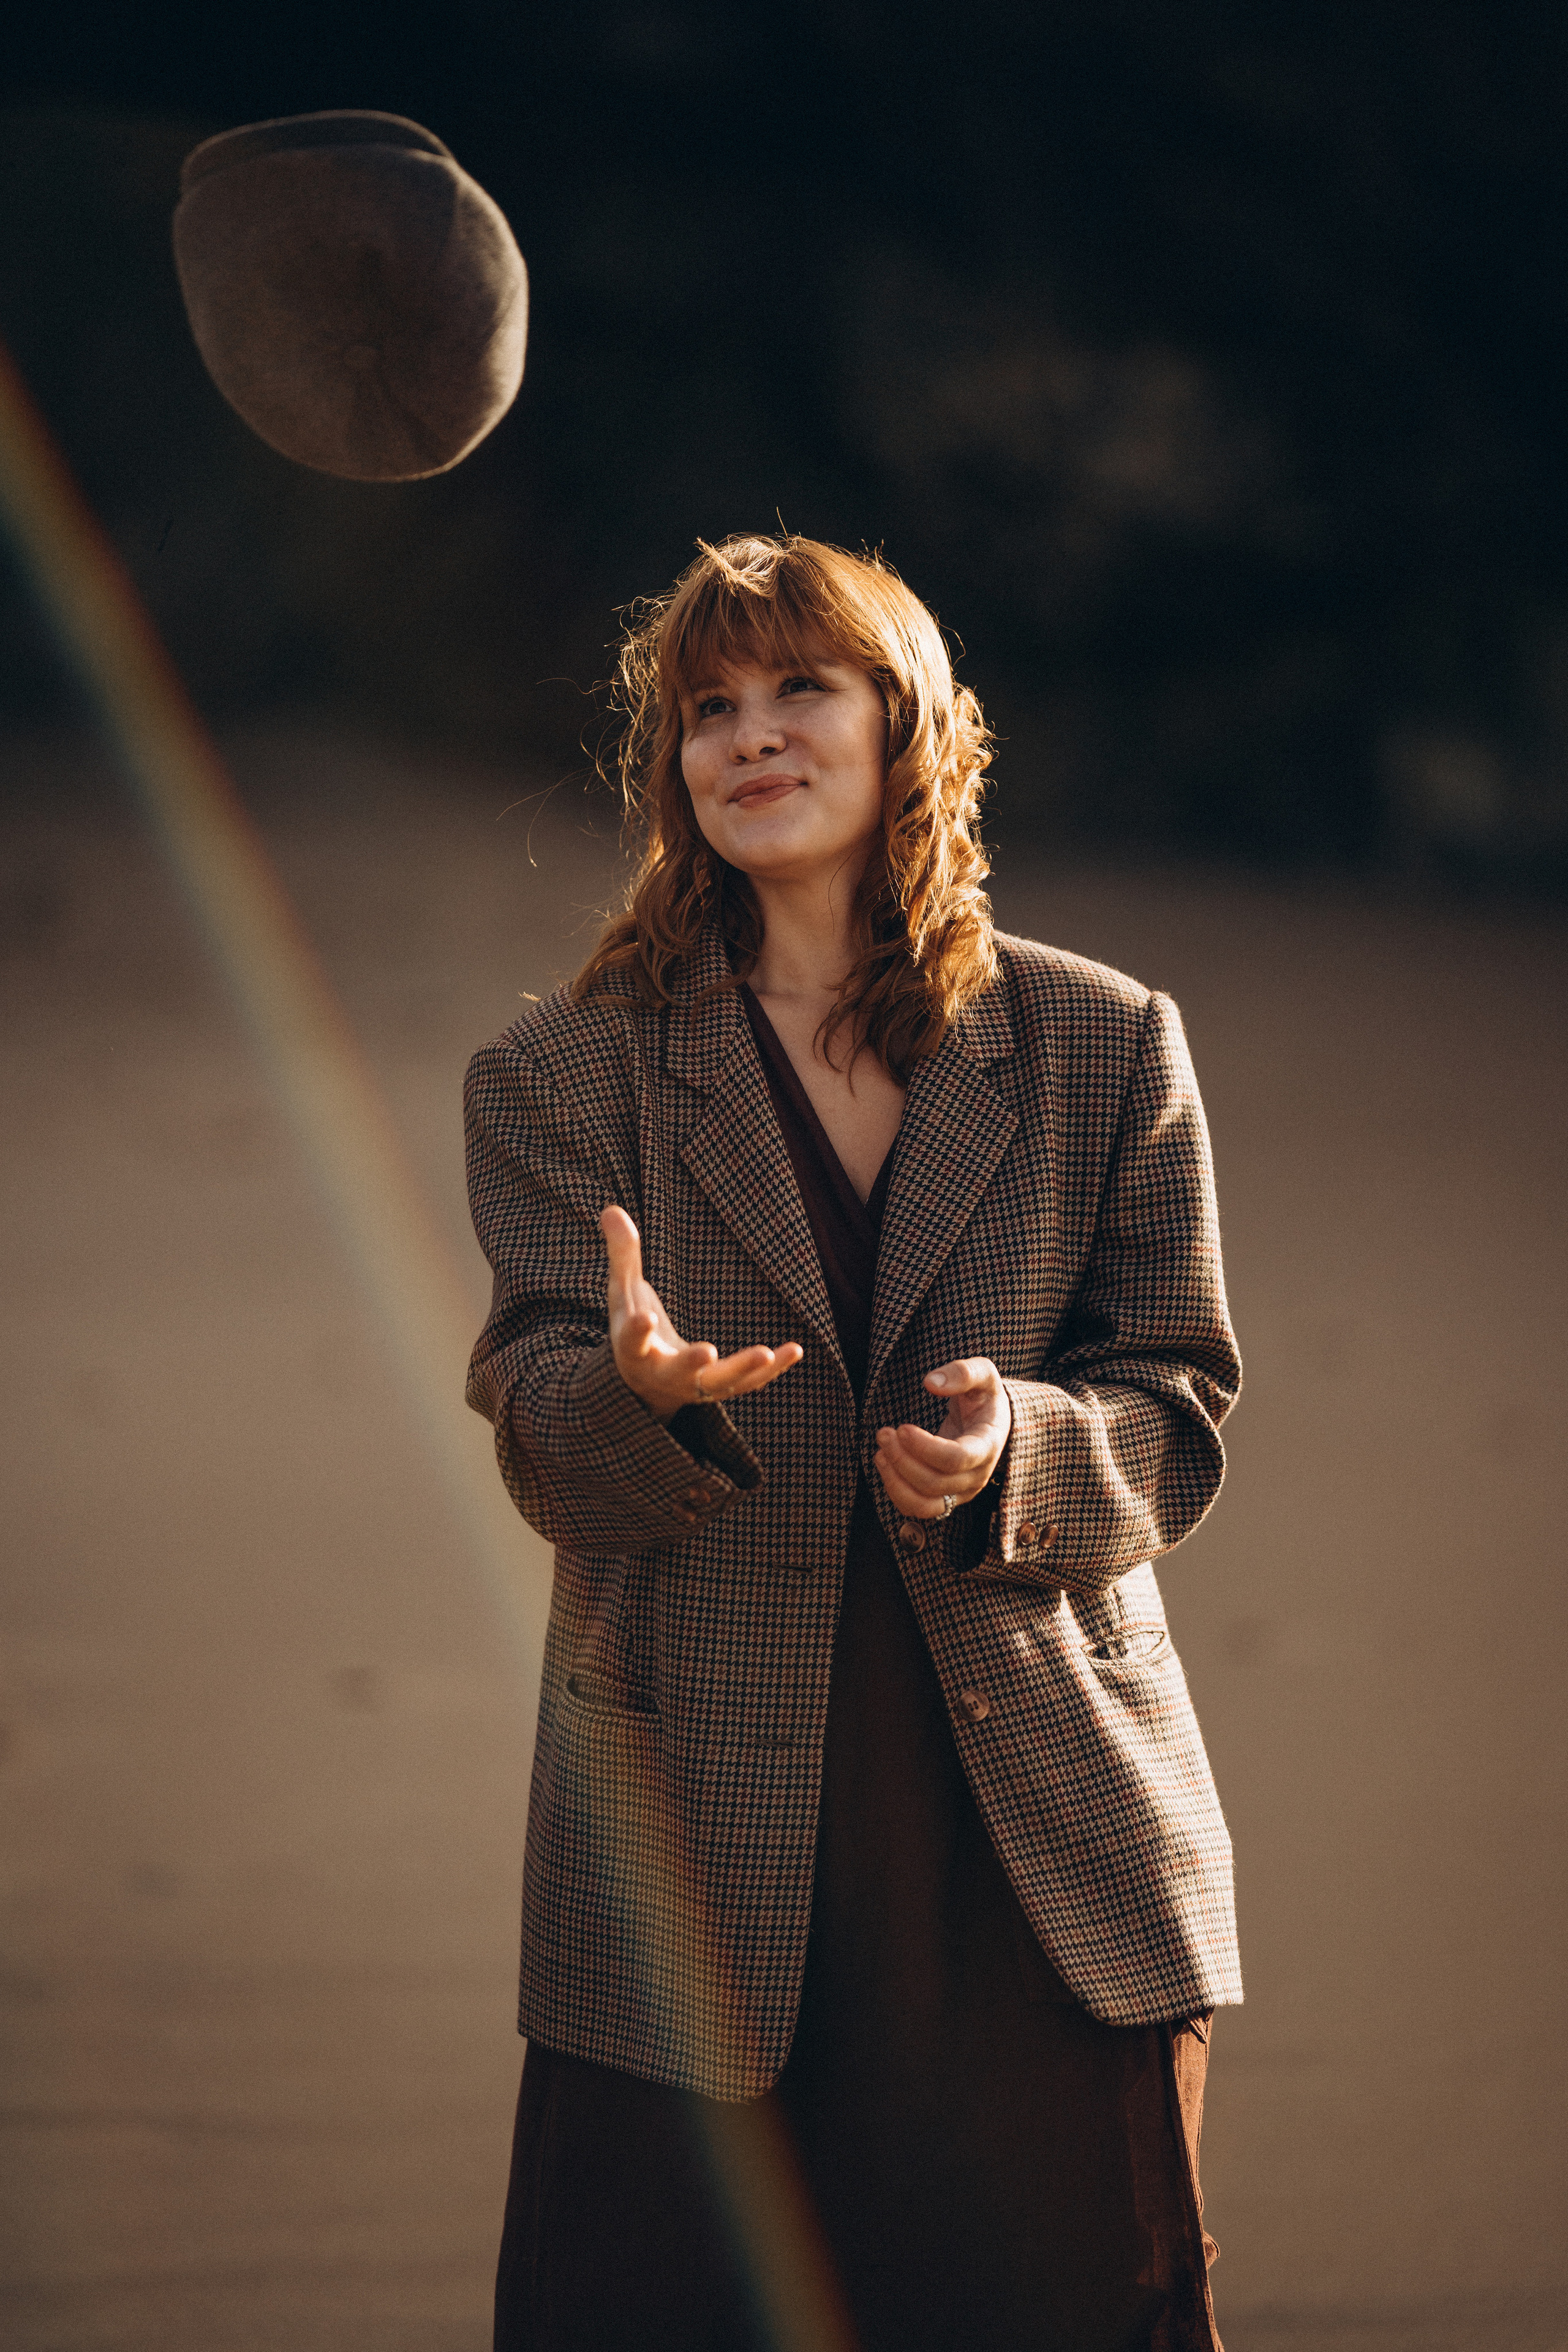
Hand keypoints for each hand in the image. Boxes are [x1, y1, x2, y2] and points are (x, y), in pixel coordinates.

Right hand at [601, 1206, 803, 1424]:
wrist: (646, 1379)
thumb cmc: (634, 1324)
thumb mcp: (623, 1291)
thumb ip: (622, 1254)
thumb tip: (612, 1209)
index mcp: (632, 1350)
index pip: (632, 1342)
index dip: (636, 1332)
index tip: (644, 1320)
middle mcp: (662, 1374)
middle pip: (677, 1373)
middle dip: (692, 1363)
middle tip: (709, 1352)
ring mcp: (693, 1386)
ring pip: (719, 1384)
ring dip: (744, 1370)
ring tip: (769, 1352)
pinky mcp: (719, 1388)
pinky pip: (748, 1384)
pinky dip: (771, 1372)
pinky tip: (795, 1350)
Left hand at [873, 1357, 1012, 1520]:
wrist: (990, 1422)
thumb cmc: (984, 1397)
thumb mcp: (984, 1375)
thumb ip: (964, 1372)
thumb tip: (932, 1383)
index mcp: (988, 1445)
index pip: (957, 1459)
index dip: (925, 1447)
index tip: (902, 1428)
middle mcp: (977, 1476)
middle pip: (935, 1482)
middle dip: (902, 1459)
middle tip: (884, 1433)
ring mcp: (961, 1492)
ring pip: (924, 1504)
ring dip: (895, 1480)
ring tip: (880, 1451)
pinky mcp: (946, 1498)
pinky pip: (917, 1508)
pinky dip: (895, 1491)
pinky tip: (884, 1463)